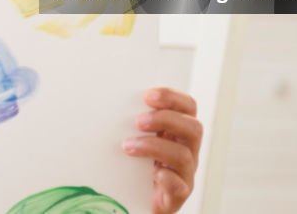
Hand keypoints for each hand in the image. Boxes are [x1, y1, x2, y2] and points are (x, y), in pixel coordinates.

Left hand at [123, 87, 202, 213]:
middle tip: (138, 121)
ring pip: (183, 155)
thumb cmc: (133, 164)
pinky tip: (153, 174)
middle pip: (193, 127)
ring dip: (154, 146)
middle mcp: (187, 150)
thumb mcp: (134, 136)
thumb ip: (129, 120)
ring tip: (129, 146)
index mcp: (177, 131)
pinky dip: (166, 178)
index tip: (147, 95)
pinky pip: (179, 186)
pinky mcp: (177, 197)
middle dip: (165, 119)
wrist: (137, 201)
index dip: (172, 97)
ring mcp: (185, 174)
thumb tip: (102, 99)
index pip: (187, 106)